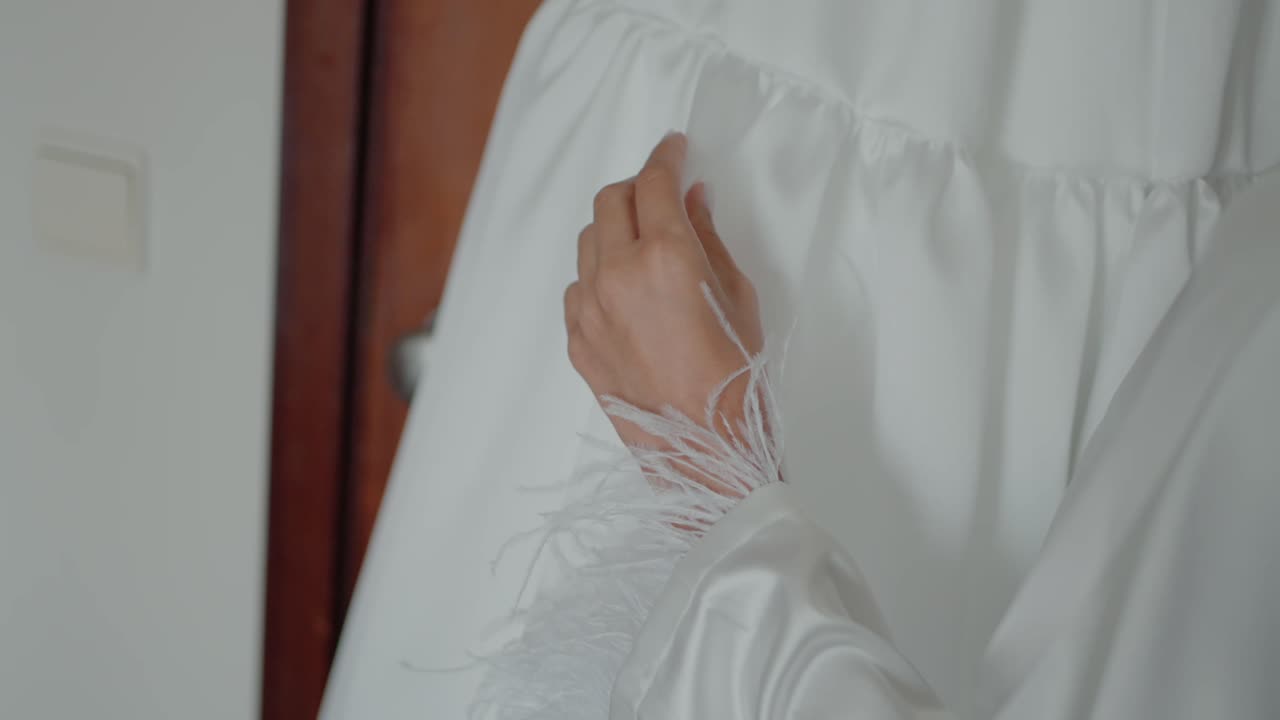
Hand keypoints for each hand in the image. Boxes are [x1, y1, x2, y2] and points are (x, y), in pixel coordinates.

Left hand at [564, 133, 763, 457]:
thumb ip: (709, 239)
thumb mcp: (738, 296)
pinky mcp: (576, 341)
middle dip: (636, 187)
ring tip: (643, 244)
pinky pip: (578, 289)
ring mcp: (589, 310)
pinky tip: (624, 290)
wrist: (705, 451)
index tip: (674, 147)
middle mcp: (617, 275)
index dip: (666, 156)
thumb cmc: (735, 378)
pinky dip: (598, 275)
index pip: (655, 182)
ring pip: (588, 242)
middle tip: (660, 192)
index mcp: (665, 257)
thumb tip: (694, 200)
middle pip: (610, 201)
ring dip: (614, 230)